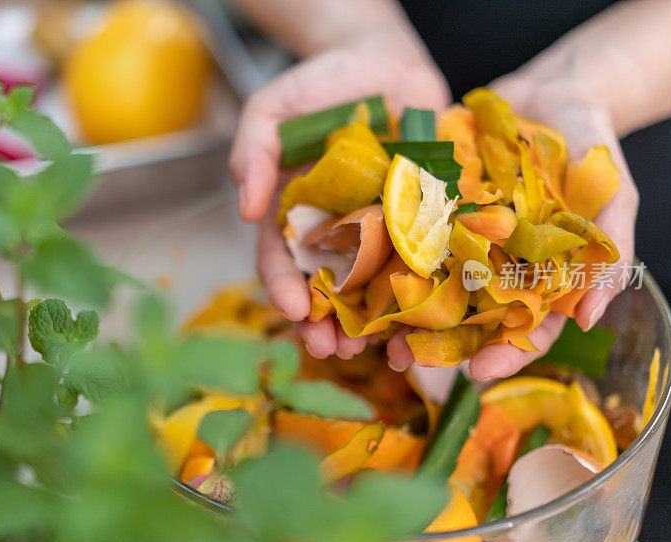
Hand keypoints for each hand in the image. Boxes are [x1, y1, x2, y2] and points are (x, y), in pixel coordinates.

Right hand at [230, 30, 449, 358]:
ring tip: (376, 350)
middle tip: (332, 350)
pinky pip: (424, 260)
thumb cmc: (321, 83)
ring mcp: (382, 228)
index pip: (282, 259)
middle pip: (327, 286)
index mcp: (296, 214)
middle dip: (326, 322)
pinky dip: (423, 292)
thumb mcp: (273, 109)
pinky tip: (426, 320)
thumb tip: (244, 209)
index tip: (294, 310)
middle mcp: (337, 230)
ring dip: (372, 323)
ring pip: (374, 286)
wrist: (383, 60)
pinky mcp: (425, 219)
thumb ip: (252, 152)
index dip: (284, 288)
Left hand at [387, 76, 638, 379]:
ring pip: (425, 281)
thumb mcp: (612, 196)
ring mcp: (456, 236)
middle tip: (402, 360)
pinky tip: (355, 266)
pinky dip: (380, 250)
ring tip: (370, 330)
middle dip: (434, 342)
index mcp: (535, 275)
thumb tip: (590, 318)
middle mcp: (490, 263)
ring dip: (397, 307)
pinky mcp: (428, 206)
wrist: (549, 91)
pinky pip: (403, 231)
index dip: (504, 352)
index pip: (524, 327)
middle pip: (462, 315)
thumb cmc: (591, 147)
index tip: (479, 372)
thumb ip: (608, 253)